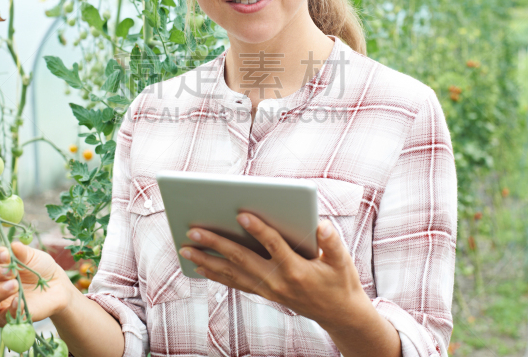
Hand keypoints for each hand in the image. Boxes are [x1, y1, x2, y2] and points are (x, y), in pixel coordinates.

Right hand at [0, 242, 73, 326]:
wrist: (57, 286)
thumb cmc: (39, 267)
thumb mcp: (32, 256)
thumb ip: (21, 252)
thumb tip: (12, 246)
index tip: (6, 253)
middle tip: (11, 271)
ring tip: (15, 284)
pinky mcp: (5, 319)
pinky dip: (10, 309)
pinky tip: (20, 300)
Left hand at [179, 213, 367, 328]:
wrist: (338, 313)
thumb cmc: (339, 281)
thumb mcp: (342, 261)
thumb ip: (332, 242)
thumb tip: (320, 225)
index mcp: (297, 269)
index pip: (273, 245)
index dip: (258, 229)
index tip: (241, 214)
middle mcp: (277, 281)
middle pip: (242, 258)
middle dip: (216, 243)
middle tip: (193, 230)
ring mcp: (268, 289)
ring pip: (232, 273)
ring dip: (207, 259)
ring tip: (186, 247)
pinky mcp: (264, 292)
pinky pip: (235, 283)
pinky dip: (216, 274)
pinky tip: (200, 265)